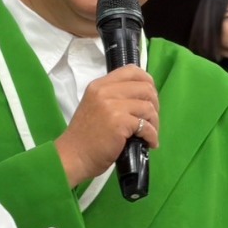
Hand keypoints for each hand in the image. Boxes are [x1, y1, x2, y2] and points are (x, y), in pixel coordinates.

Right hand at [54, 65, 159, 186]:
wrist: (73, 156)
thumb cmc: (85, 136)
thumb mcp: (95, 106)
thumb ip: (112, 97)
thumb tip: (142, 97)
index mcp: (99, 85)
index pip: (131, 71)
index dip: (147, 81)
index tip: (150, 97)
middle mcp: (105, 91)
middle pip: (145, 88)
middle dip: (155, 105)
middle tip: (151, 119)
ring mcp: (112, 106)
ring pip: (148, 107)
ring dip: (154, 123)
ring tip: (150, 134)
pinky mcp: (120, 122)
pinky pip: (146, 126)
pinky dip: (152, 136)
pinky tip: (150, 143)